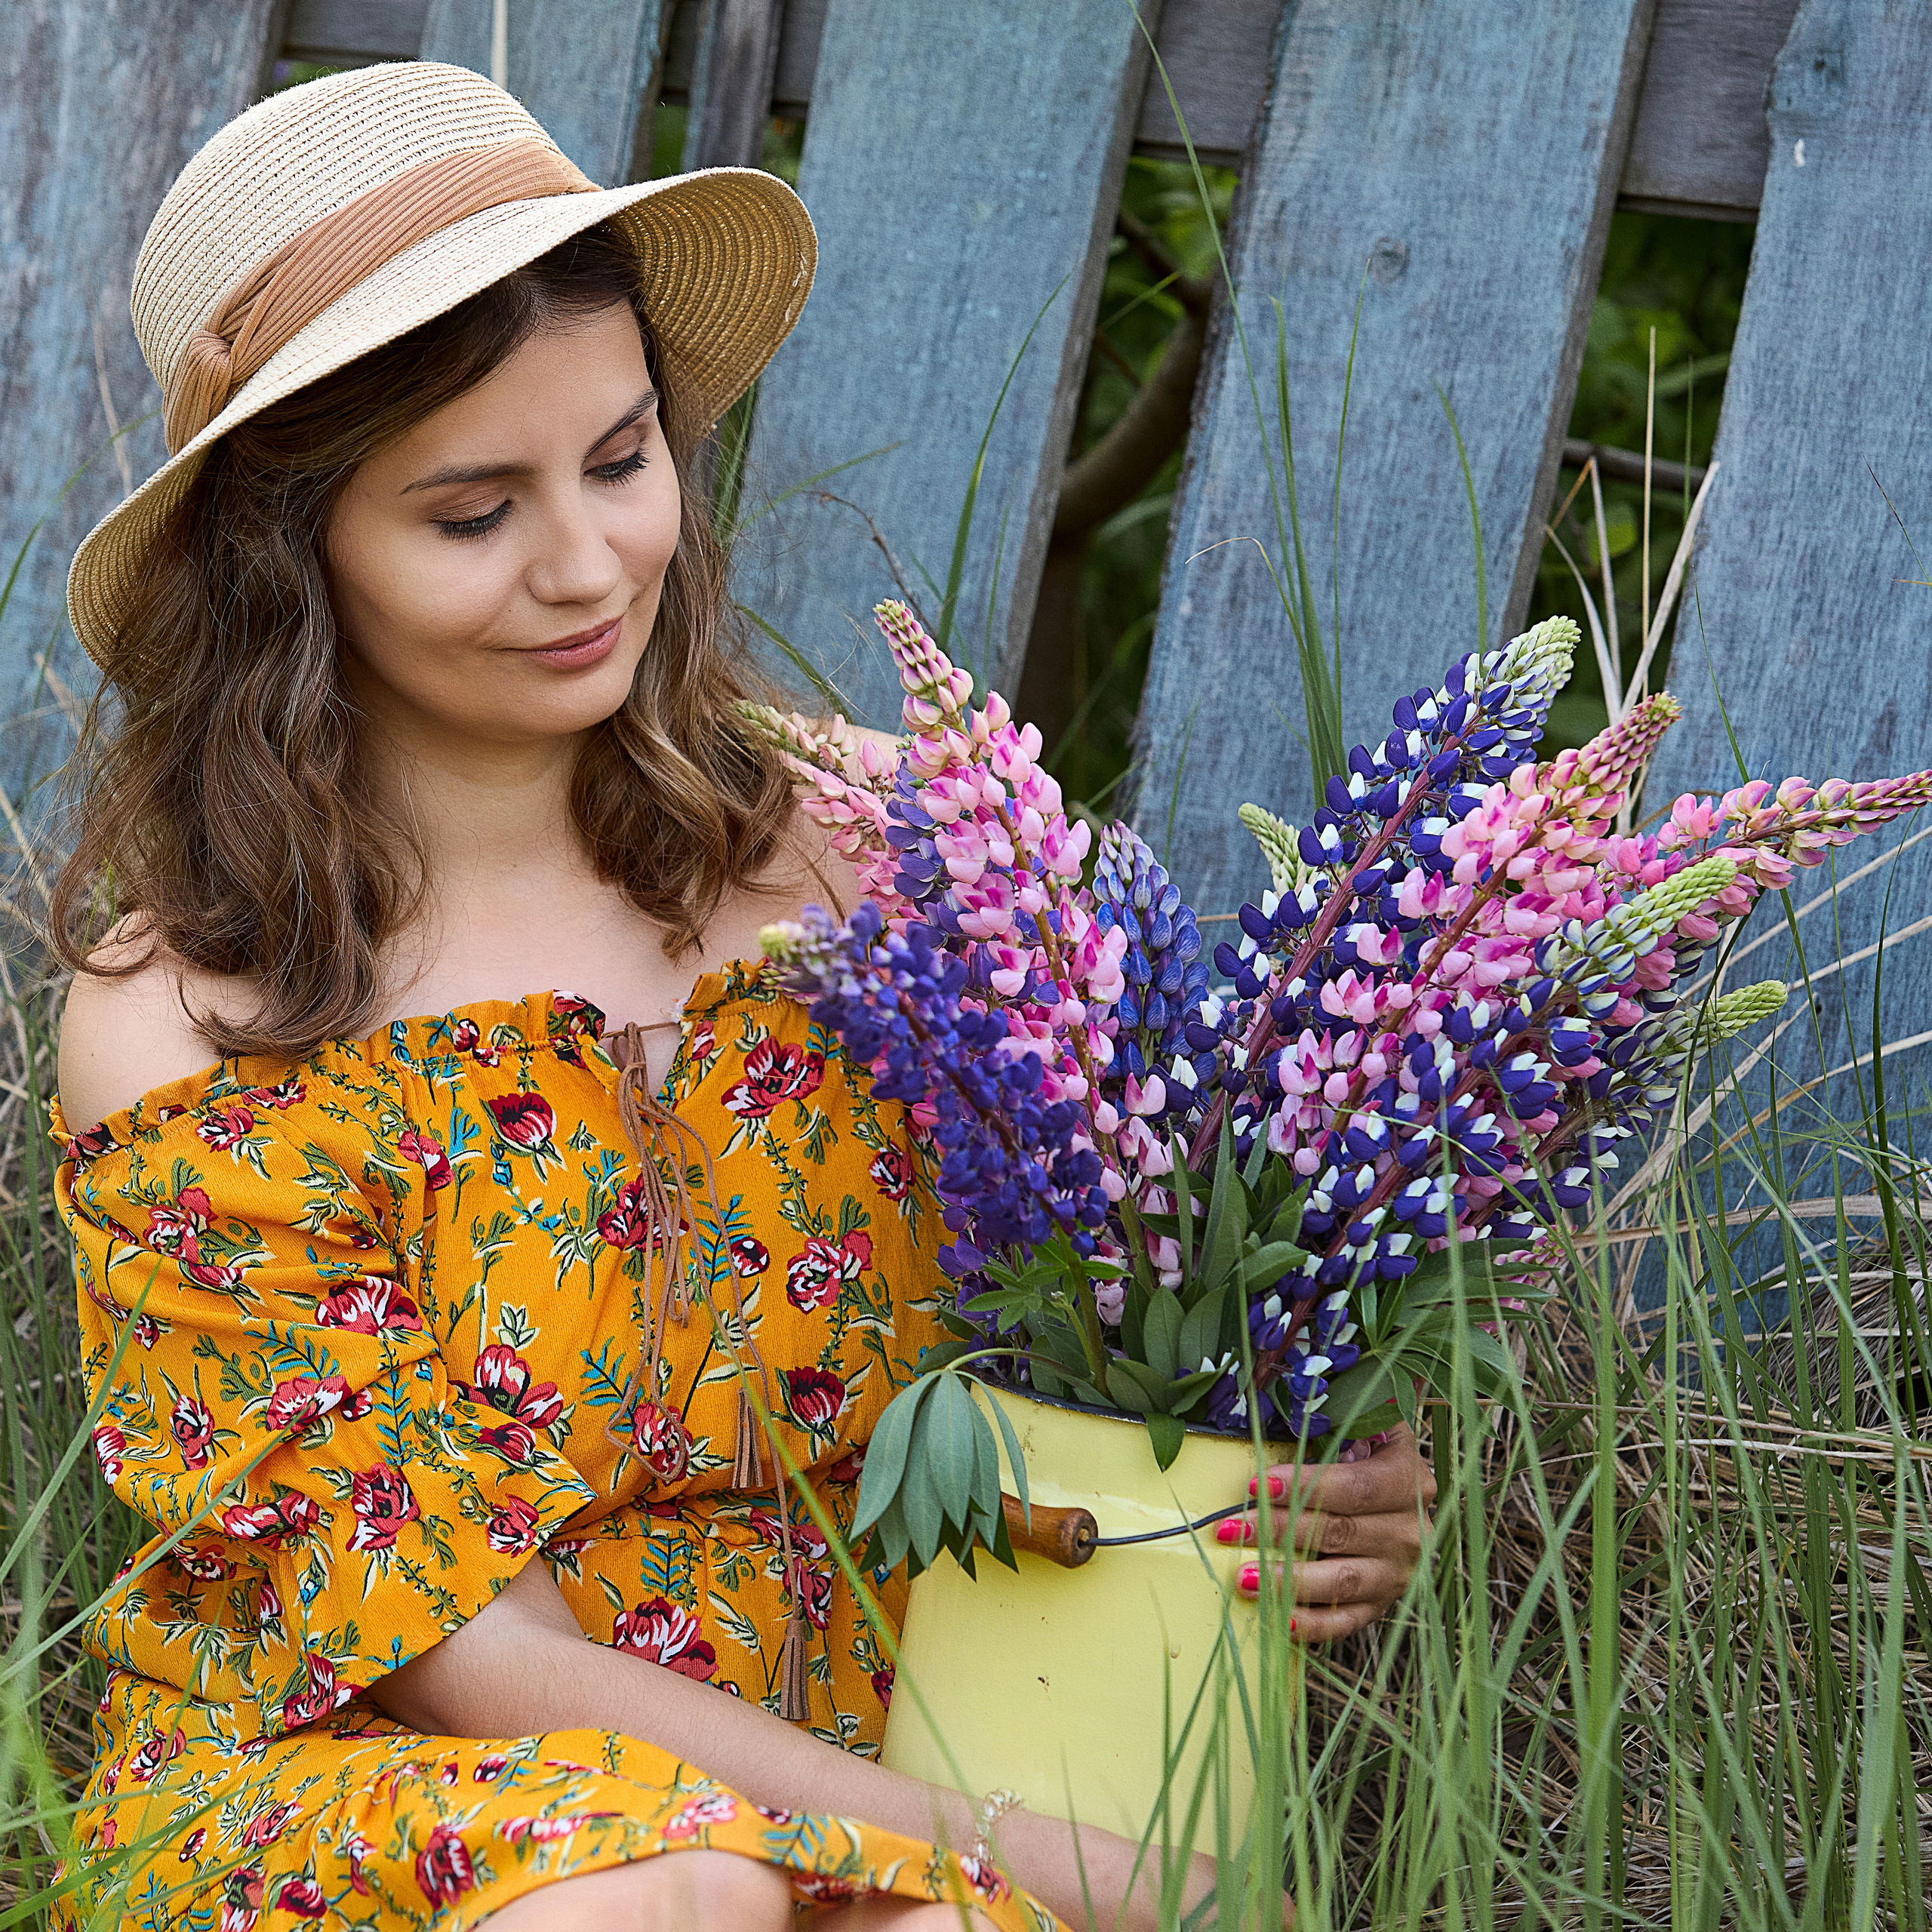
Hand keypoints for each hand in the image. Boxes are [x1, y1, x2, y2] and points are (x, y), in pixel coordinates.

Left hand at [1219, 1424, 1435, 1640]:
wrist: (1396, 1500)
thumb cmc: (1359, 1456)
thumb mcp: (1357, 1426)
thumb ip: (1329, 1416)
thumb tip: (1273, 1388)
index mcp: (1407, 1478)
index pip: (1356, 1487)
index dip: (1306, 1486)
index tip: (1256, 1485)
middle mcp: (1411, 1529)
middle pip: (1341, 1533)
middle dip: (1280, 1530)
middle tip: (1228, 1529)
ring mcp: (1398, 1572)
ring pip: (1343, 1581)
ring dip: (1290, 1581)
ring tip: (1244, 1577)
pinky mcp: (1382, 1605)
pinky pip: (1346, 1621)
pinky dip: (1312, 1625)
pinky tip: (1277, 1620)